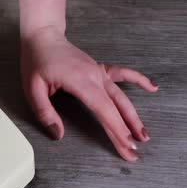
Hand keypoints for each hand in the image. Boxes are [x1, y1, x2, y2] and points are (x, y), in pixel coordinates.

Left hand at [20, 26, 158, 160]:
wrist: (43, 36)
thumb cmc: (37, 61)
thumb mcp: (32, 88)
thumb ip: (45, 112)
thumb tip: (58, 134)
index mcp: (80, 82)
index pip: (103, 109)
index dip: (116, 128)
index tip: (126, 144)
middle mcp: (94, 77)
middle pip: (115, 107)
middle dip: (126, 130)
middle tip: (135, 151)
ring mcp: (99, 72)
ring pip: (121, 96)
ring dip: (134, 116)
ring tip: (144, 134)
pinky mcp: (99, 69)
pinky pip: (123, 74)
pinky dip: (139, 80)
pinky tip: (153, 88)